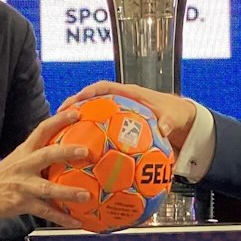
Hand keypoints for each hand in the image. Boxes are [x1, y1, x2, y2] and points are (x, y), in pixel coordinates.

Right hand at [0, 109, 92, 228]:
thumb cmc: (4, 174)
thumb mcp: (18, 158)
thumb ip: (38, 153)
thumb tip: (66, 148)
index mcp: (25, 151)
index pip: (42, 130)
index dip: (58, 120)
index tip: (75, 113)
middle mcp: (25, 165)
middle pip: (47, 155)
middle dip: (67, 152)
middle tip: (86, 152)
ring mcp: (24, 186)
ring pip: (48, 188)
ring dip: (68, 192)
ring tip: (86, 195)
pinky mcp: (23, 204)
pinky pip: (46, 212)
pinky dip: (62, 218)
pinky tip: (76, 223)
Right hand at [61, 81, 198, 151]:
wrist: (183, 118)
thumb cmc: (177, 113)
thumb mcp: (174, 117)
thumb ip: (168, 123)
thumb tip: (163, 131)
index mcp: (131, 94)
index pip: (104, 88)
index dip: (88, 93)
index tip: (75, 101)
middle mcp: (121, 102)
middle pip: (91, 100)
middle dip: (73, 106)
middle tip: (57, 117)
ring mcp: (118, 114)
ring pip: (93, 115)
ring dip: (77, 122)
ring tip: (60, 134)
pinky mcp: (119, 125)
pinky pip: (101, 129)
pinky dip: (91, 137)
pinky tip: (82, 152)